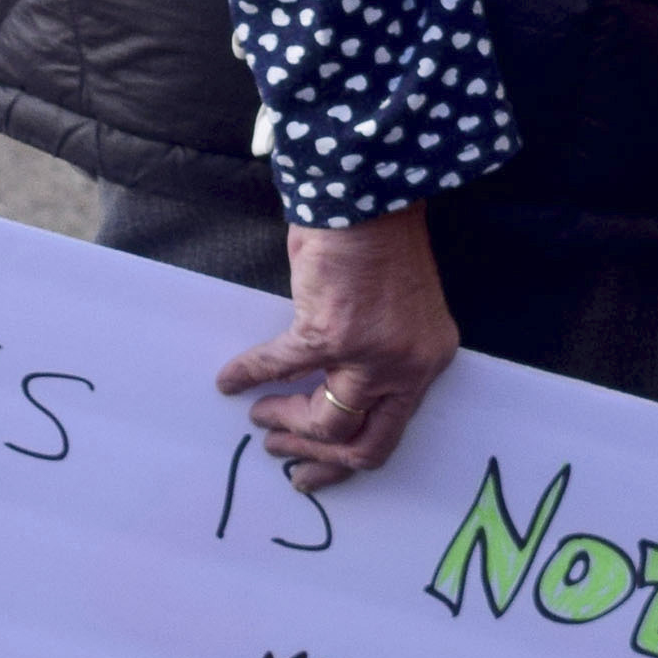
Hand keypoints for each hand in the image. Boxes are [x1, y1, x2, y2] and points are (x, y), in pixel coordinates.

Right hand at [218, 203, 459, 489]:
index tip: (318, 464)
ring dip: (286, 424)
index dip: (348, 457)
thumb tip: (325, 383)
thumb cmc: (381, 242)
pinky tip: (230, 379)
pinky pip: (280, 367)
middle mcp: (407, 367)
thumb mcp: (395, 312)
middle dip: (317, 456)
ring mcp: (371, 354)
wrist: (369, 194)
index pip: (391, 432)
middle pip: (363, 444)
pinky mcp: (330, 332)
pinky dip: (250, 375)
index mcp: (427, 362)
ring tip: (261, 416)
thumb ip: (371, 353)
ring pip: (325, 422)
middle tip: (284, 454)